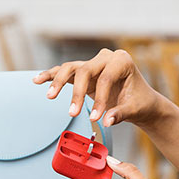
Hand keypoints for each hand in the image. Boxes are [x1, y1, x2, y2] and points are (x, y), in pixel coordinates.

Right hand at [33, 48, 160, 126]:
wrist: (140, 100)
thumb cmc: (140, 102)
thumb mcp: (134, 109)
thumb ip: (121, 114)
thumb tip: (107, 121)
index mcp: (122, 61)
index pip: (105, 78)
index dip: (99, 99)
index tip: (96, 118)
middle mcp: (106, 57)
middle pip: (84, 70)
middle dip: (77, 93)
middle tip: (72, 113)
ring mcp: (93, 63)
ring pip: (71, 68)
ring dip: (58, 81)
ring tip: (49, 95)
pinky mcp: (84, 72)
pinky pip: (65, 71)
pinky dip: (51, 75)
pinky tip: (38, 80)